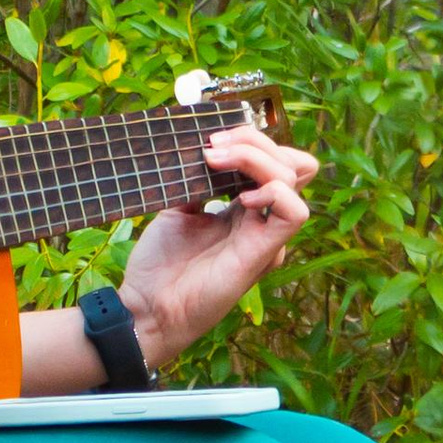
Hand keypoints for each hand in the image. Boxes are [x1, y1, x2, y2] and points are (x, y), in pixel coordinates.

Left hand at [118, 123, 318, 369]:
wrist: (146, 305)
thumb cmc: (160, 264)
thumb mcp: (176, 207)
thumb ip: (195, 178)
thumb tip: (203, 145)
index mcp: (244, 206)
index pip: (274, 159)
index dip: (251, 139)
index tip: (210, 137)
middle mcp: (261, 218)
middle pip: (289, 161)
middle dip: (252, 140)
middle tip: (211, 146)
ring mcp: (266, 236)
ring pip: (293, 177)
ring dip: (255, 157)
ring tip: (214, 159)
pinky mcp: (264, 254)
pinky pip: (295, 213)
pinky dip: (273, 192)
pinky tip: (240, 196)